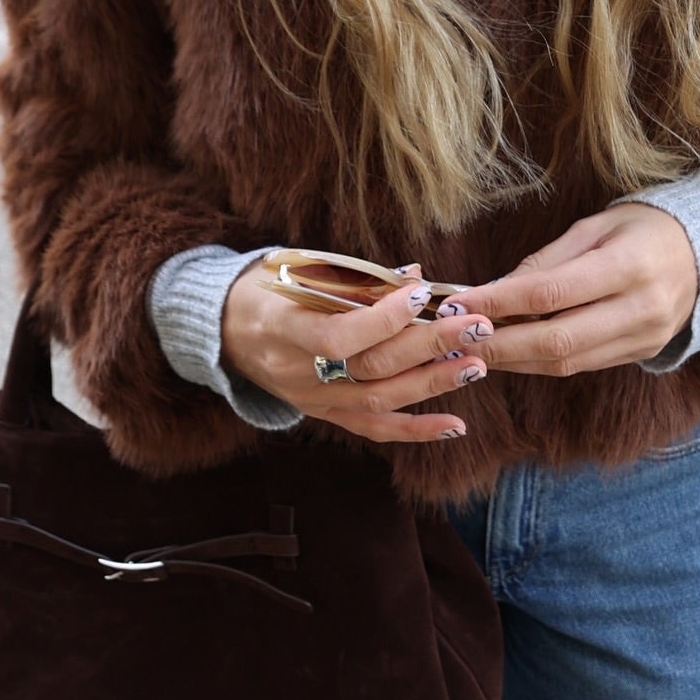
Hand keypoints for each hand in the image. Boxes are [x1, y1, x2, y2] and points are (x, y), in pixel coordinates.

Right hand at [221, 264, 496, 442]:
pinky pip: (373, 430)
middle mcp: (295, 371)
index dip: (383, 319)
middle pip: (369, 367)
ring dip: (432, 384)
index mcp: (280, 326)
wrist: (224, 331)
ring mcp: (310, 399)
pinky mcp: (323, 415)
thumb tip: (414, 275)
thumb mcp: (294, 269)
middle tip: (475, 327)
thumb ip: (351, 276)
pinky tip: (456, 426)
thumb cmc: (265, 288)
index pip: (337, 335)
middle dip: (428, 346)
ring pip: (377, 401)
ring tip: (475, 364)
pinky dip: (416, 430)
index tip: (422, 294)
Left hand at [451, 204, 698, 375]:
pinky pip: (581, 366)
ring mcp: (644, 338)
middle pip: (557, 341)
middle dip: (500, 344)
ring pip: (566, 362)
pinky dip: (541, 362)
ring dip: (515, 360)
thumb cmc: (643, 230)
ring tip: (475, 349)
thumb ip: (547, 261)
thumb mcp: (596, 226)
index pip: (552, 292)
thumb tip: (495, 291)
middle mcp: (641, 308)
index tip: (459, 303)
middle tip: (457, 339)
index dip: (501, 302)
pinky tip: (513, 352)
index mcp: (630, 265)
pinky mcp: (641, 354)